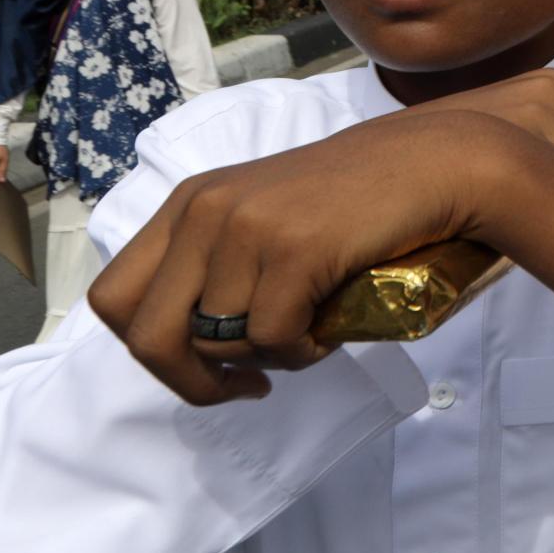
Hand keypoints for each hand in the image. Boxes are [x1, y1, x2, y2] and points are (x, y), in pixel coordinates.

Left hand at [88, 71, 553, 405]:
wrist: (440, 164)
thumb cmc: (365, 202)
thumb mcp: (270, 219)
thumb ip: (224, 263)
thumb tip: (196, 349)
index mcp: (189, 203)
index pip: (113, 298)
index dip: (152, 350)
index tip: (209, 365)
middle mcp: (203, 209)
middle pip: (144, 335)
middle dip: (190, 382)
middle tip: (245, 388)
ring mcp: (245, 226)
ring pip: (217, 344)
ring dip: (269, 358)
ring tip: (313, 333)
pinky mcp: (293, 247)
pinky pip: (272, 338)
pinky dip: (302, 352)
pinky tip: (331, 330)